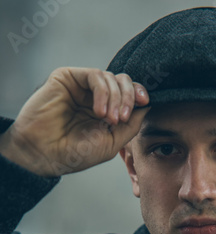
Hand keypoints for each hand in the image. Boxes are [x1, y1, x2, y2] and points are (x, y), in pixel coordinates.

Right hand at [0, 67, 149, 176]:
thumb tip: (148, 106)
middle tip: (122, 118)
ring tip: (109, 119)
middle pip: (123, 81)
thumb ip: (132, 125)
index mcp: (107, 111)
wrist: (45, 154)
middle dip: (129, 97)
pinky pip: (95, 75)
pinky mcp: (68, 78)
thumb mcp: (112, 142)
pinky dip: (102, 92)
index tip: (145, 102)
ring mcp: (82, 87)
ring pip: (111, 78)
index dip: (139, 94)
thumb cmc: (76, 153)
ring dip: (116, 98)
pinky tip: (98, 111)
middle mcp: (95, 96)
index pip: (129, 94)